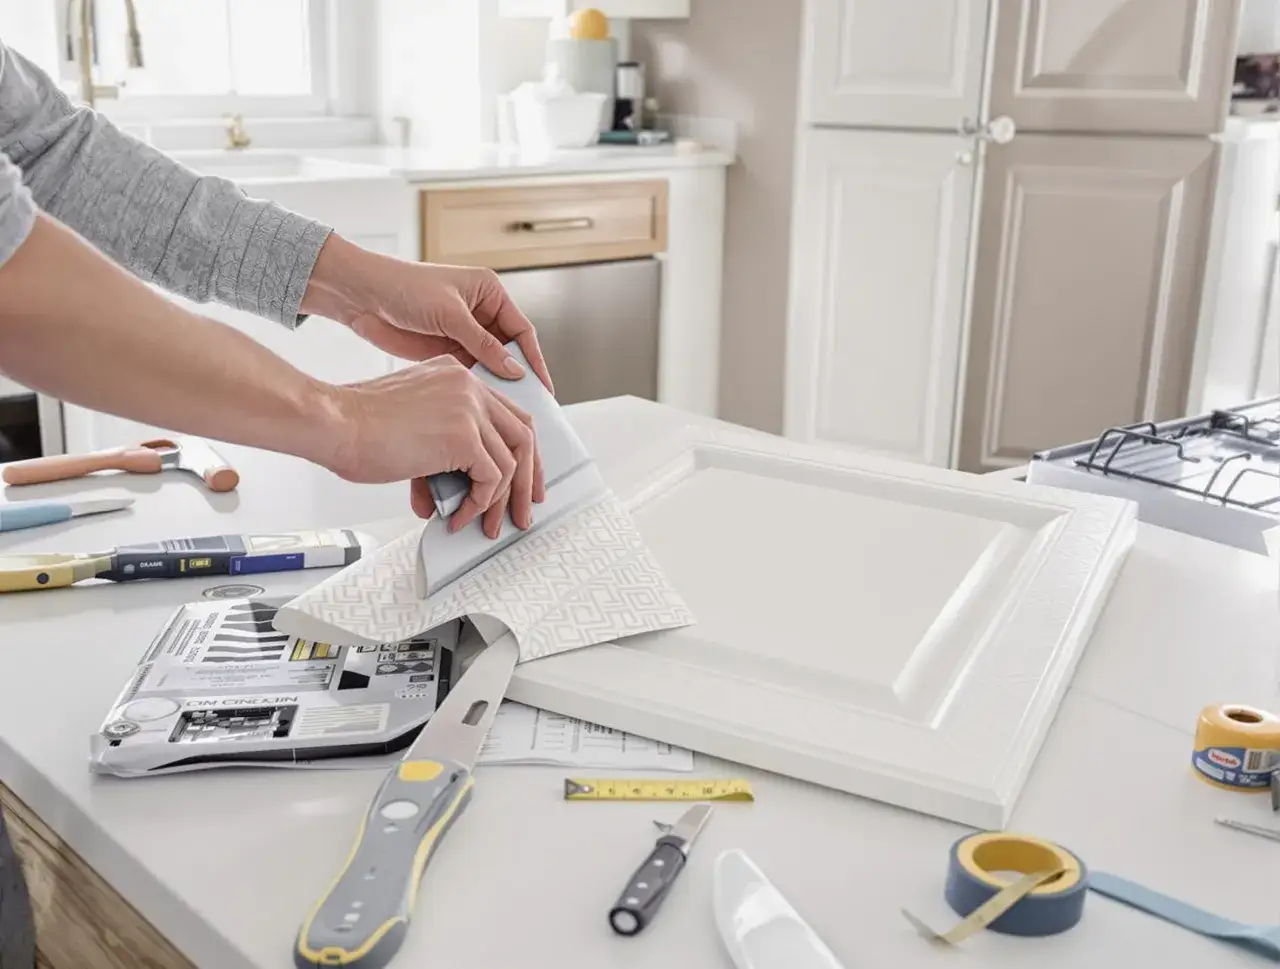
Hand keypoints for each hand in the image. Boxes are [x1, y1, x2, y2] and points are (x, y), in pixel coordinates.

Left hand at [302, 234, 554, 394]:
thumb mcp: (450, 314)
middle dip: (519, 375)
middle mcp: (481, 313)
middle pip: (511, 350)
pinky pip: (472, 372)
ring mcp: (463, 334)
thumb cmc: (404, 287)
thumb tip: (515, 370)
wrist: (362, 295)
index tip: (544, 386)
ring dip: (499, 384)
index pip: (522, 331)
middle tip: (530, 405)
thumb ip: (483, 344)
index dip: (534, 359)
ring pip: (491, 364)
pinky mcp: (447, 351)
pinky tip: (484, 406)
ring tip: (510, 411)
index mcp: (489, 293)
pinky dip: (478, 387)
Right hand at [325, 357, 544, 537]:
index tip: (524, 478)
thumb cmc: (358, 426)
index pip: (508, 412)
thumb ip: (440, 453)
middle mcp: (469, 386)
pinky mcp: (464, 436)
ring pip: (513, 460)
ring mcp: (470, 409)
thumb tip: (452, 494)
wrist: (335, 424)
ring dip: (502, 501)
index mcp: (457, 376)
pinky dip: (480, 504)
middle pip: (523, 433)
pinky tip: (458, 516)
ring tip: (490, 524)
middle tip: (524, 508)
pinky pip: (492, 478)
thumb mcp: (412, 426)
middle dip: (529, 477)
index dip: (522, 449)